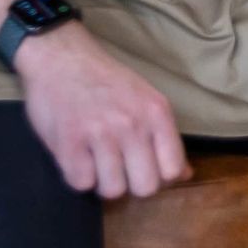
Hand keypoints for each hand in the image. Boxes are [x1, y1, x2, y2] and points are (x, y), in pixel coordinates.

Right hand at [13, 25, 186, 199]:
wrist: (62, 58)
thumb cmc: (107, 82)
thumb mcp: (147, 101)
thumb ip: (165, 138)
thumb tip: (185, 174)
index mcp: (157, 113)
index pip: (173, 170)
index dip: (159, 178)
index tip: (144, 169)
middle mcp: (132, 124)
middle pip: (145, 187)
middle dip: (131, 184)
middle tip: (118, 169)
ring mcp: (100, 133)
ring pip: (112, 190)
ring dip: (102, 182)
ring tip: (95, 162)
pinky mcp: (68, 141)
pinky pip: (81, 183)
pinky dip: (78, 176)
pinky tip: (77, 157)